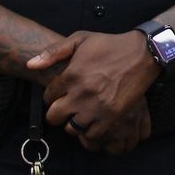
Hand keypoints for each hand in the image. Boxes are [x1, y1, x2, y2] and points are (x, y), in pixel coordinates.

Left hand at [28, 30, 158, 150]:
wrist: (143, 53)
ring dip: (74, 122)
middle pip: (55, 117)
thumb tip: (30, 65)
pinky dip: (90, 131)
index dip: (53, 96)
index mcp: (72, 74)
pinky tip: (94, 121)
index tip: (62, 94)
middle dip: (58, 113)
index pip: (48, 96)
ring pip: (71, 128)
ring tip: (81, 114)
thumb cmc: (111, 45)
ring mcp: (97, 106)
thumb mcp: (81, 39)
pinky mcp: (112, 116)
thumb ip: (53, 52)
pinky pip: (91, 134)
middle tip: (67, 107)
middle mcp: (81, 93)